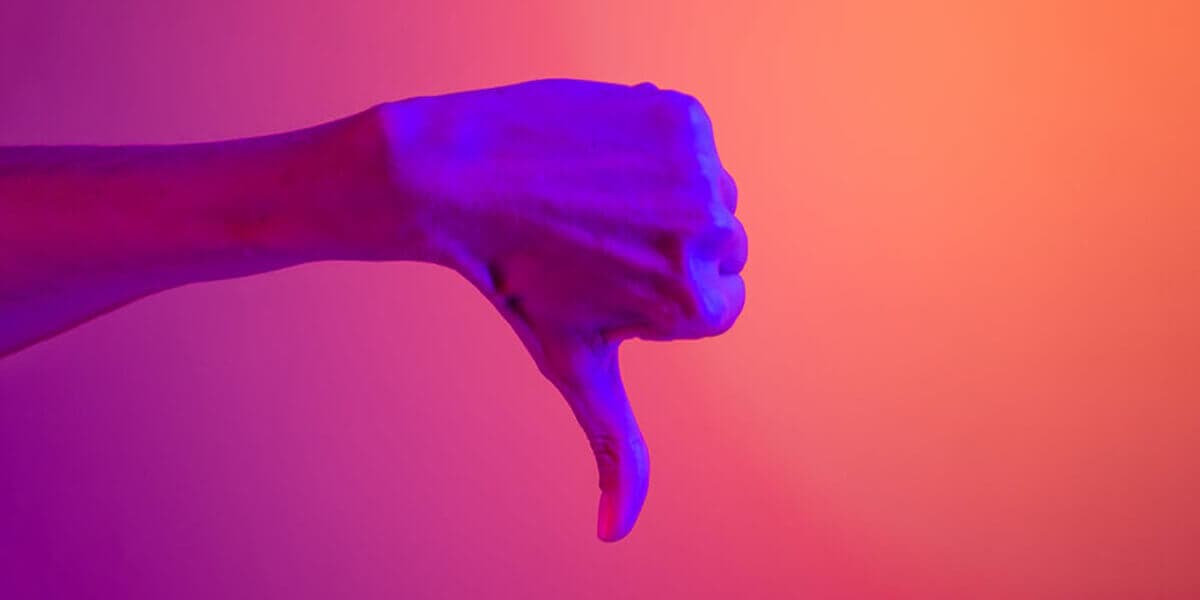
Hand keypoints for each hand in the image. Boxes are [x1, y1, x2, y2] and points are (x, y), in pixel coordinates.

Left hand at [378, 79, 746, 540]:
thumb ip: (618, 449)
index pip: (719, 306)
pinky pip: (691, 138)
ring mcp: (697, 168)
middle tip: (594, 239)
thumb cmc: (517, 280)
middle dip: (668, 247)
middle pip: (722, 248)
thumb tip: (613, 537)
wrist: (460, 179)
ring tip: (595, 198)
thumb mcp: (576, 368)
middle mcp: (713, 232)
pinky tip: (602, 156)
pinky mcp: (679, 113)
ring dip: (664, 194)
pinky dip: (655, 142)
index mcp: (702, 304)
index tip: (605, 280)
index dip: (660, 297)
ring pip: (709, 192)